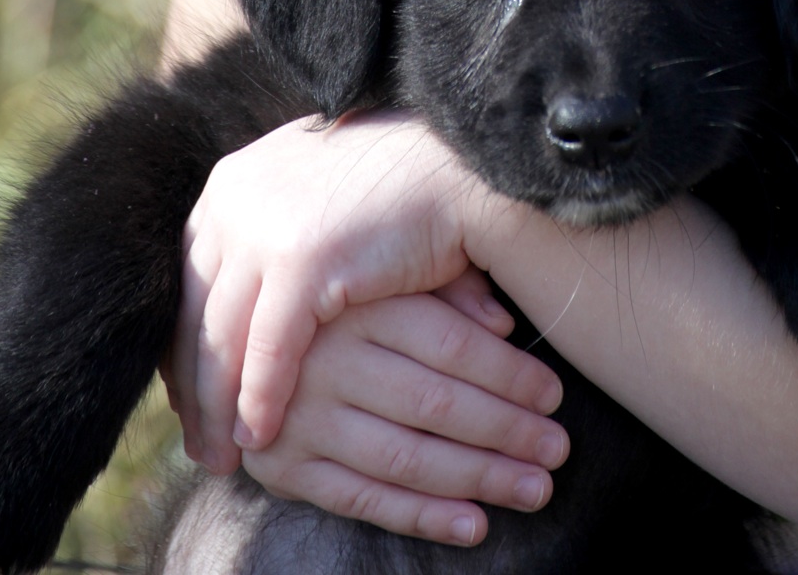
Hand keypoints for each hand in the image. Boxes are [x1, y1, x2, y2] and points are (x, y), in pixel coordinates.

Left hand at [167, 111, 504, 467]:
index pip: (189, 279)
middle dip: (193, 384)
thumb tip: (242, 297)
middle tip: (199, 441)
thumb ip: (273, 237)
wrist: (452, 157)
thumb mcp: (312, 203)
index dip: (188, 342)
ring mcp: (263, 228)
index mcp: (232, 183)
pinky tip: (262, 437)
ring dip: (217, 407)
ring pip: (221, 339)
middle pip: (193, 313)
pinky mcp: (300, 260)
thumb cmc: (392, 186)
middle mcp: (234, 202)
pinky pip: (267, 350)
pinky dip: (260, 399)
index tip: (190, 393)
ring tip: (225, 457)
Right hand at [239, 280, 568, 545]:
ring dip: (478, 479)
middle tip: (557, 448)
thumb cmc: (340, 294)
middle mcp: (323, 361)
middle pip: (433, 404)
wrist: (240, 330)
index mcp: (353, 305)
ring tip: (535, 488)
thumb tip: (504, 322)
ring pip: (405, 457)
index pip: (447, 345)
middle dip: (505, 431)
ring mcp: (299, 419)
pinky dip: (422, 517)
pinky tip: (474, 524)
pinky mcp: (284, 468)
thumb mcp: (387, 273)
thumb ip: (446, 287)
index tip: (553, 394)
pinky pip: (362, 500)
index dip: (506, 372)